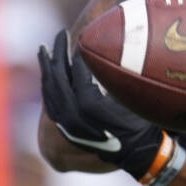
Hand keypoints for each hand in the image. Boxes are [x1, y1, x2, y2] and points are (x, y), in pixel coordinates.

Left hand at [38, 30, 167, 178]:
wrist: (137, 152)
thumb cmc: (141, 119)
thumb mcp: (132, 94)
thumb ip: (116, 73)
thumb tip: (109, 47)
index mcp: (89, 105)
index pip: (78, 69)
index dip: (79, 50)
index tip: (82, 34)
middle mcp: (73, 116)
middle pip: (58, 78)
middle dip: (57, 53)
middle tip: (60, 34)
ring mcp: (66, 124)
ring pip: (50, 91)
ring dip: (47, 69)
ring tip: (44, 50)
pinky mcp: (65, 129)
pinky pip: (50, 103)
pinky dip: (48, 87)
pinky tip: (48, 75)